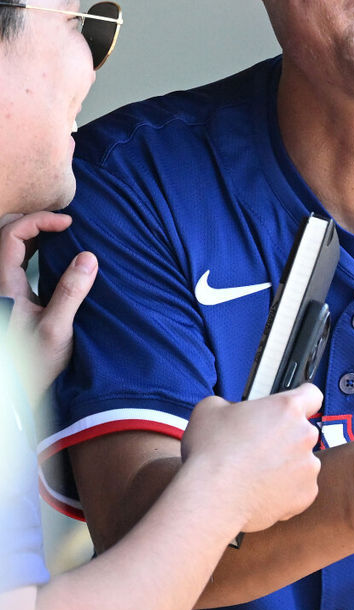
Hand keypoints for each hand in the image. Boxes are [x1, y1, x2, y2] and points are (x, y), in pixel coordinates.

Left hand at [0, 211, 96, 397]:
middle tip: (64, 224)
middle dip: (32, 219)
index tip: (69, 224)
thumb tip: (88, 256)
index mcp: (5, 285)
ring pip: (8, 245)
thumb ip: (71, 292)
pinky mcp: (13, 298)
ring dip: (32, 232)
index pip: (12, 234)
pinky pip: (17, 260)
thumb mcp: (57, 329)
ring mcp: (5, 289)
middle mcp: (0, 283)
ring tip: (62, 234)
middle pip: (4, 232)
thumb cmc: (34, 363)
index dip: (39, 220)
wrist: (16, 390)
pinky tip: (57, 256)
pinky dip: (34, 248)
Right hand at [181, 382, 323, 533]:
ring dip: (285, 466)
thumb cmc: (210, 456)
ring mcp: (308, 466)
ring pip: (301, 462)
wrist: (211, 500)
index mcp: (287, 409)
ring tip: (255, 475)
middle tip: (257, 449)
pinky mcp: (306, 494)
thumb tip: (232, 412)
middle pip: (302, 431)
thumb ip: (231, 404)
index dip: (301, 400)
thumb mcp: (210, 408)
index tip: (290, 410)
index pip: (312, 394)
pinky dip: (285, 492)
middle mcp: (305, 435)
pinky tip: (261, 492)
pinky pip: (300, 489)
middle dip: (284, 438)